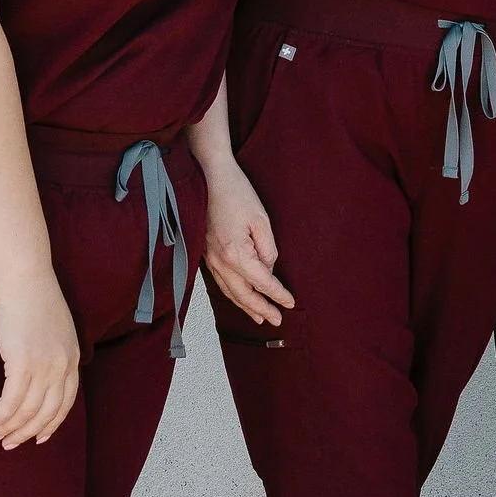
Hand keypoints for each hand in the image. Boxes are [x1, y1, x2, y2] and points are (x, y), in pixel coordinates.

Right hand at [0, 269, 80, 447]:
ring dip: (10, 428)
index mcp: (73, 357)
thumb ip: (53, 352)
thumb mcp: (56, 329)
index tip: (39, 438)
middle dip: (28, 433)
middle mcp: (63, 366)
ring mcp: (45, 366)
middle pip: (47, 412)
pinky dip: (1, 417)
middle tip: (10, 444)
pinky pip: (11, 402)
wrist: (25, 279)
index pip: (66, 402)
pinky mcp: (22, 364)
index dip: (52, 424)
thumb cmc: (35, 299)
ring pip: (28, 411)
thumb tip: (39, 373)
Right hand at [203, 161, 294, 326]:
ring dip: (245, 306)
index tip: (290, 303)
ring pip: (229, 291)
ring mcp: (209, 259)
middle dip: (261, 309)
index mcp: (236, 254)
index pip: (262, 282)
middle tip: (277, 321)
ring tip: (259, 317)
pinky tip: (238, 296)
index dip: (278, 295)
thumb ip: (268, 249)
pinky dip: (231, 293)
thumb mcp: (261, 219)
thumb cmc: (235, 192)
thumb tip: (269, 268)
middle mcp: (220, 262)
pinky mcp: (205, 253)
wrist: (208, 175)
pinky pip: (219, 282)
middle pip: (243, 295)